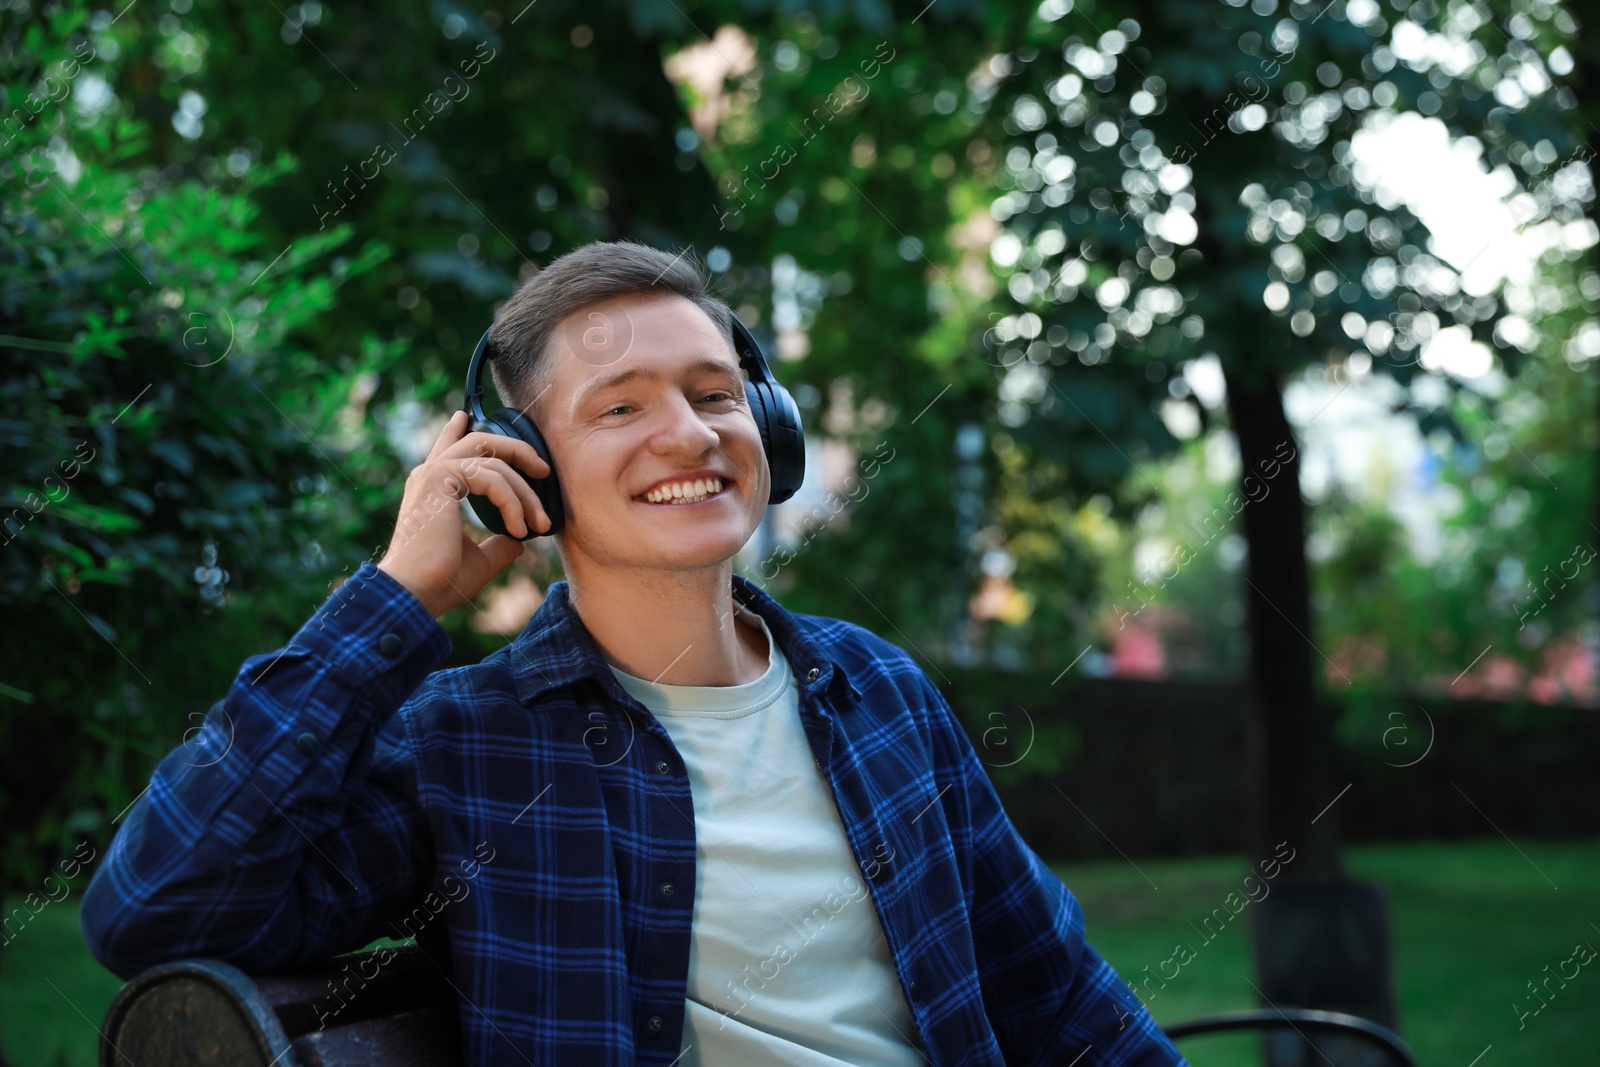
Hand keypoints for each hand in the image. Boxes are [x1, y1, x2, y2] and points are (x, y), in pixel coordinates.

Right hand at [377, 411, 550, 618]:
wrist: (416, 593)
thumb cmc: (440, 582)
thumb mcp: (479, 561)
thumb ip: (498, 545)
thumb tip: (519, 542)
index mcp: (432, 489)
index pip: (447, 449)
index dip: (456, 430)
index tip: (463, 415)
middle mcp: (429, 475)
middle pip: (480, 441)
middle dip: (517, 451)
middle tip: (543, 469)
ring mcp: (433, 473)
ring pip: (494, 461)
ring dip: (525, 493)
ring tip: (540, 523)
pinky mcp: (441, 478)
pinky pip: (492, 477)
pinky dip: (513, 502)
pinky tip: (518, 528)